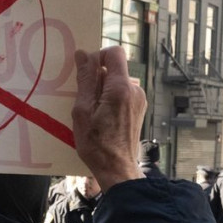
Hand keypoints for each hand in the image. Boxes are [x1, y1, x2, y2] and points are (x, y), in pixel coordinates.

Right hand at [71, 47, 146, 191]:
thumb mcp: (83, 110)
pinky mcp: (138, 110)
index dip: (98, 56)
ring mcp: (139, 100)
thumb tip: (83, 55)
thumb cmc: (97, 144)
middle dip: (97, 78)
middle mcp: (134, 90)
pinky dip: (110, 101)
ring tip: (92, 114)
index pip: (115, 52)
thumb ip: (85, 79)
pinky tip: (101, 119)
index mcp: (120, 87)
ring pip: (117, 83)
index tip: (86, 72)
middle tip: (84, 100)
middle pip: (114, 69)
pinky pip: (122, 95)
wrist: (117, 169)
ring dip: (102, 91)